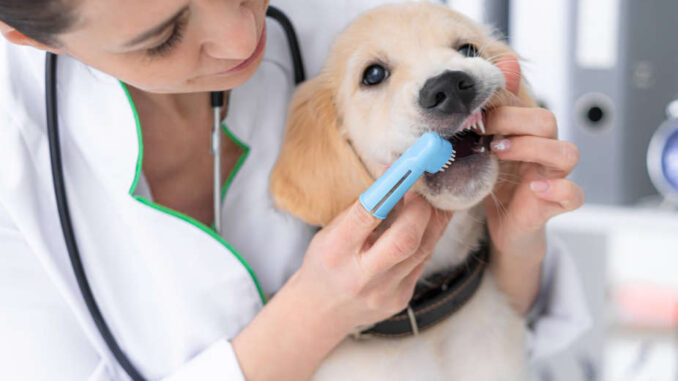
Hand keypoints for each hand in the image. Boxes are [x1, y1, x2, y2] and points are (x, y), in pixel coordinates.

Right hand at [233, 194, 451, 380]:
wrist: (320, 312)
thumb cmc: (325, 263)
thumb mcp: (330, 232)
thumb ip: (362, 208)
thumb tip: (396, 174)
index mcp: (334, 252)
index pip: (367, 215)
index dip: (392, 188)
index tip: (407, 168)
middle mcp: (360, 276)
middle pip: (405, 239)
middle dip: (422, 208)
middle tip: (425, 188)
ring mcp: (384, 293)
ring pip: (423, 249)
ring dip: (434, 220)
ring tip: (433, 201)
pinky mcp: (401, 299)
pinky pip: (423, 262)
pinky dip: (427, 239)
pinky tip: (425, 225)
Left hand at [482, 56, 584, 314]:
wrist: (502, 225)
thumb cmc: (495, 181)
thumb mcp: (484, 145)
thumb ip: (493, 110)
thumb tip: (504, 63)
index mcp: (529, 135)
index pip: (529, 108)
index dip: (503, 110)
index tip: (474, 121)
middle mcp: (546, 151)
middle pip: (548, 122)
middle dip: (514, 123)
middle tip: (485, 137)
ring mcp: (554, 176)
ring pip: (568, 152)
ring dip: (533, 149)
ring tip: (501, 155)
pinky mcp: (557, 203)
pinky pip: (575, 194)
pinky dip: (560, 189)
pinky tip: (536, 188)